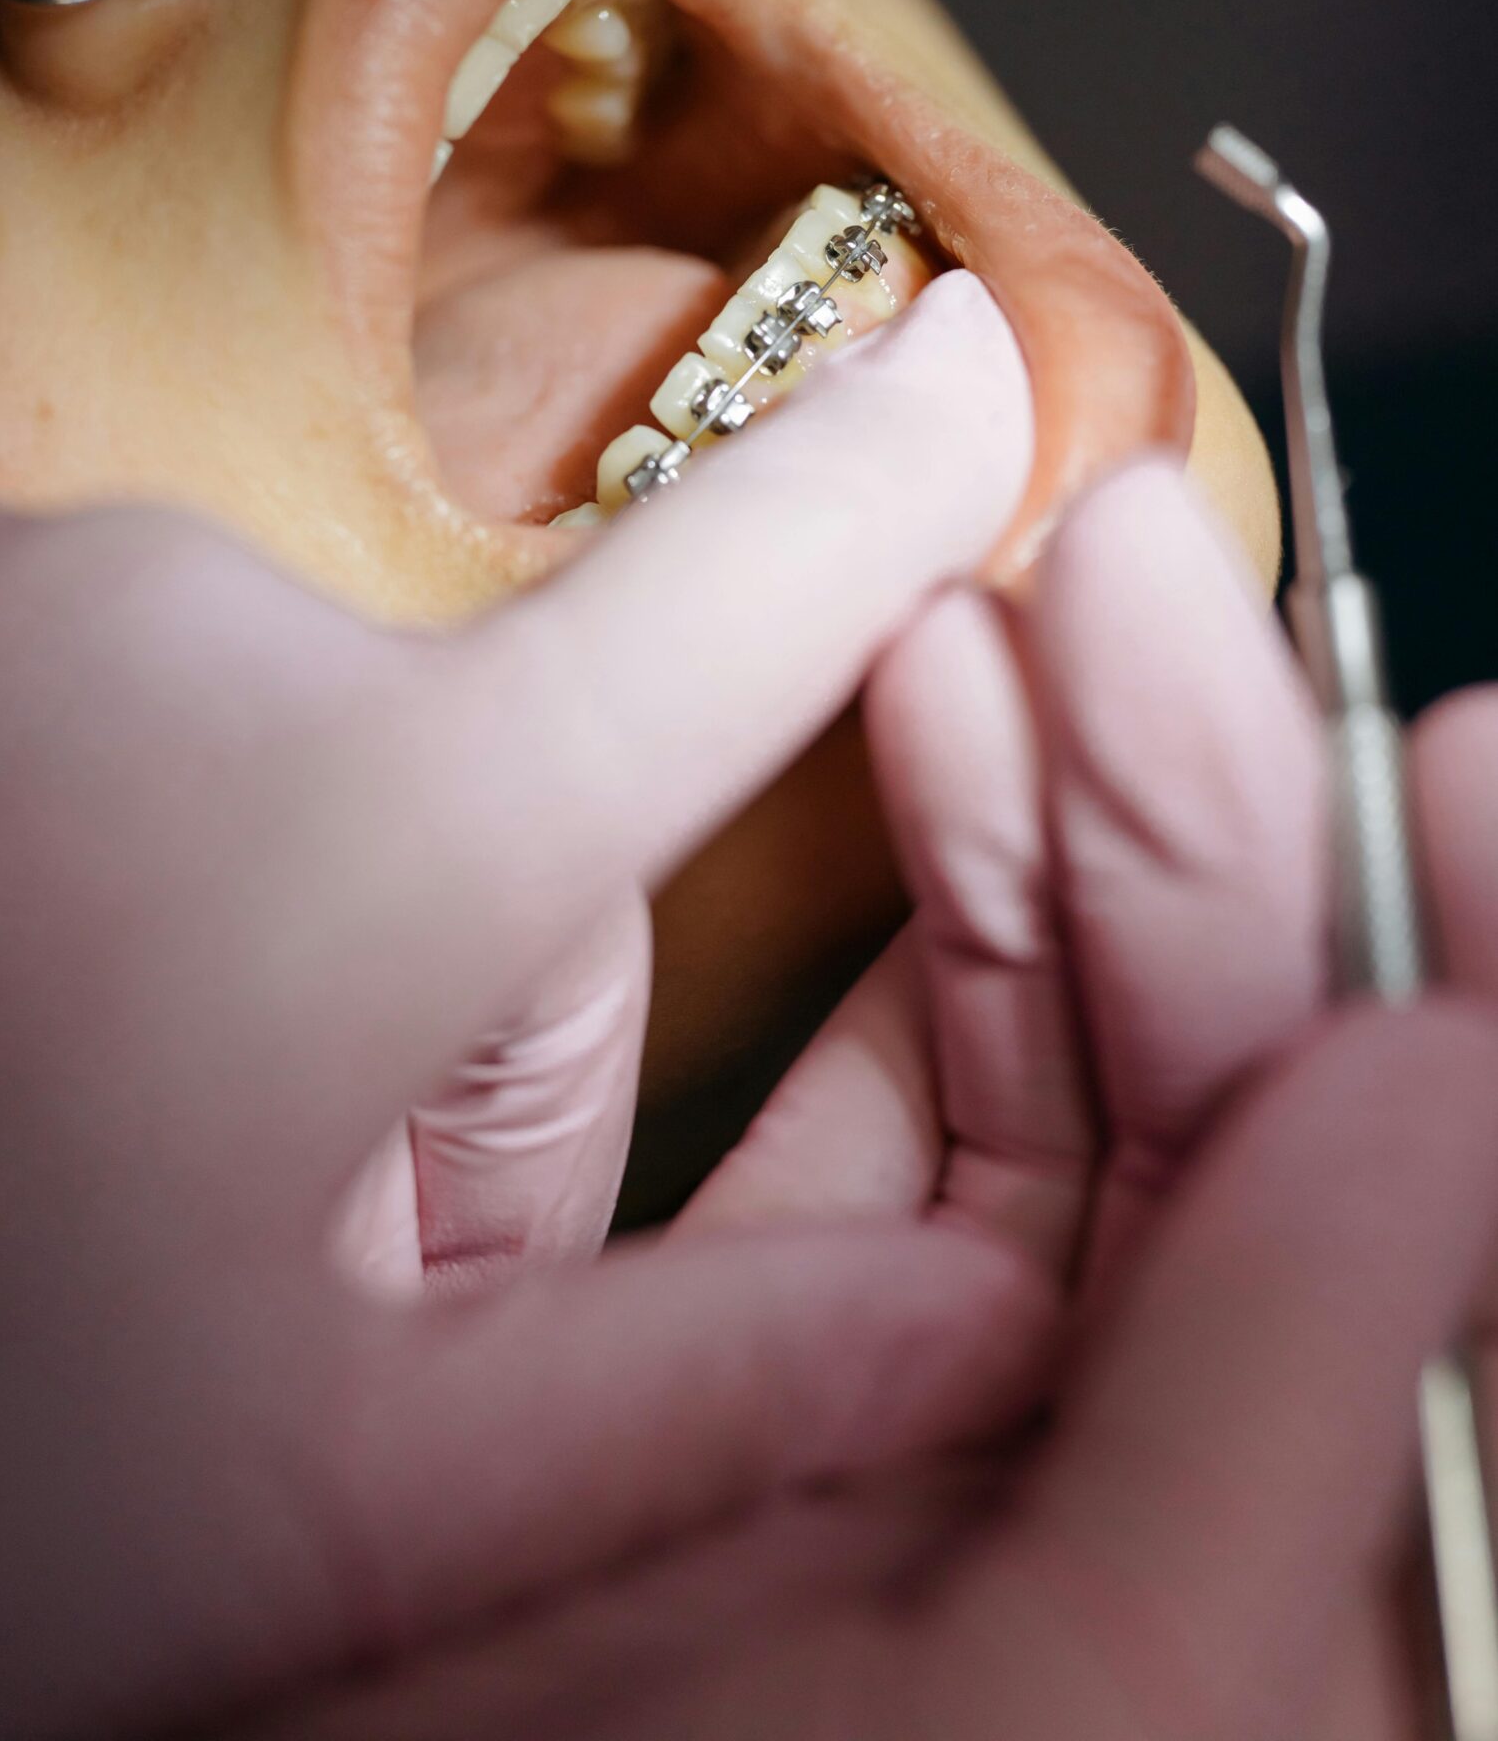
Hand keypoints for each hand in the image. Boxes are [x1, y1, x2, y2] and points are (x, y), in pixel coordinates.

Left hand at [0, 270, 1045, 1740]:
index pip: (734, 594)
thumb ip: (700, 1383)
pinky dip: (76, 835)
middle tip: (247, 1217)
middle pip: (482, 769)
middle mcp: (181, 623)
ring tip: (64, 1134)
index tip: (979, 350)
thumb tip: (987, 1318)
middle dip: (436, 987)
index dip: (889, 485)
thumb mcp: (325, 1498)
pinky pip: (89, 677)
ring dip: (242, 916)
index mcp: (366, 830)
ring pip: (280, 728)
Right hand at [288, 465, 1497, 1740]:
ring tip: (995, 628)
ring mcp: (974, 1437)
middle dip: (1205, 833)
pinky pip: (890, 1127)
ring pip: (1066, 1084)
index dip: (1457, 973)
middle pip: (1246, 1118)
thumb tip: (1464, 1080)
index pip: (1434, 1226)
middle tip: (1137, 595)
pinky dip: (898, 932)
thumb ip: (1277, 1416)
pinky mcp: (793, 1387)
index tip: (1453, 758)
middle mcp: (1173, 1505)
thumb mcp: (1062, 1713)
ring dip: (1035, 834)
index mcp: (1308, 1596)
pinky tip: (905, 747)